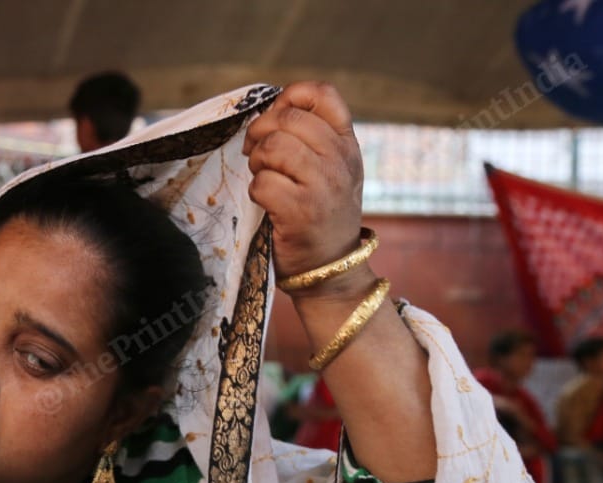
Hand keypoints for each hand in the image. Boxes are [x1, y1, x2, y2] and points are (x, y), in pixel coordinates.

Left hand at [243, 82, 365, 288]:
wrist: (331, 269)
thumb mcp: (329, 171)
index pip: (322, 94)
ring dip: (257, 162)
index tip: (274, 120)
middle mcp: (340, 160)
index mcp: (347, 144)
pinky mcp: (301, 211)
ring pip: (273, 147)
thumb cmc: (320, 216)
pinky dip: (255, 192)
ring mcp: (323, 185)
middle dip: (261, 133)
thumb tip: (266, 112)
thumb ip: (309, 139)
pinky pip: (262, 183)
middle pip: (288, 117)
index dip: (289, 97)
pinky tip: (267, 203)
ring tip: (264, 178)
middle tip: (258, 156)